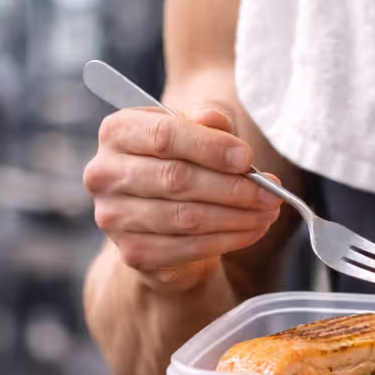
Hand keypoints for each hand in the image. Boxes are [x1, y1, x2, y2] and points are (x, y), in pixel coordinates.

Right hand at [84, 105, 281, 290]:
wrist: (167, 213)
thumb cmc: (185, 160)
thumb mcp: (199, 129)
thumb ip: (209, 121)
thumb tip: (222, 131)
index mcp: (117, 132)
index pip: (163, 135)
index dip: (209, 147)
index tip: (247, 158)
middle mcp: (104, 174)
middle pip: (176, 178)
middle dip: (232, 187)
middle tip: (270, 191)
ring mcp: (113, 217)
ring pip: (186, 217)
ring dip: (236, 216)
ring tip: (268, 211)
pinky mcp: (132, 252)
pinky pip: (187, 248)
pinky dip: (227, 240)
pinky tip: (252, 231)